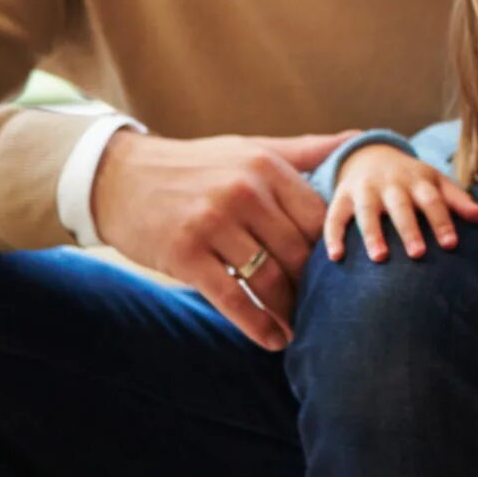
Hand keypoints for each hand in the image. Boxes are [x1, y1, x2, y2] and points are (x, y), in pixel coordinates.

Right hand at [92, 130, 351, 351]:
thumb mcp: (250, 149)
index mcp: (266, 168)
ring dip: (290, 310)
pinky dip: (258, 324)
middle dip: (314, 286)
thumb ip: (305, 150)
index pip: (319, 218)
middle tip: (327, 309)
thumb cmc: (195, 166)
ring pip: (269, 278)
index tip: (343, 274)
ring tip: (303, 328)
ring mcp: (213, 224)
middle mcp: (244, 193)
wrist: (118, 177)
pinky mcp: (185, 255)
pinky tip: (274, 340)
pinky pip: (232, 298)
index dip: (334, 251)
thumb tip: (359, 136)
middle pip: (298, 252)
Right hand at [322, 144, 477, 263]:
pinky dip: (333, 235)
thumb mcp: (435, 181)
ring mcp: (365, 189)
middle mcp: (391, 184)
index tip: (451, 244)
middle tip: (418, 254)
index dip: (442, 221)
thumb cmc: (411, 178)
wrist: (371, 155)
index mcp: (418, 181)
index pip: (433, 200)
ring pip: (367, 210)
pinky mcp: (342, 197)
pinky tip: (335, 257)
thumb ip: (457, 199)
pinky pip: (335, 216)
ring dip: (372, 233)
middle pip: (401, 206)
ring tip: (379, 257)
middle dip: (409, 229)